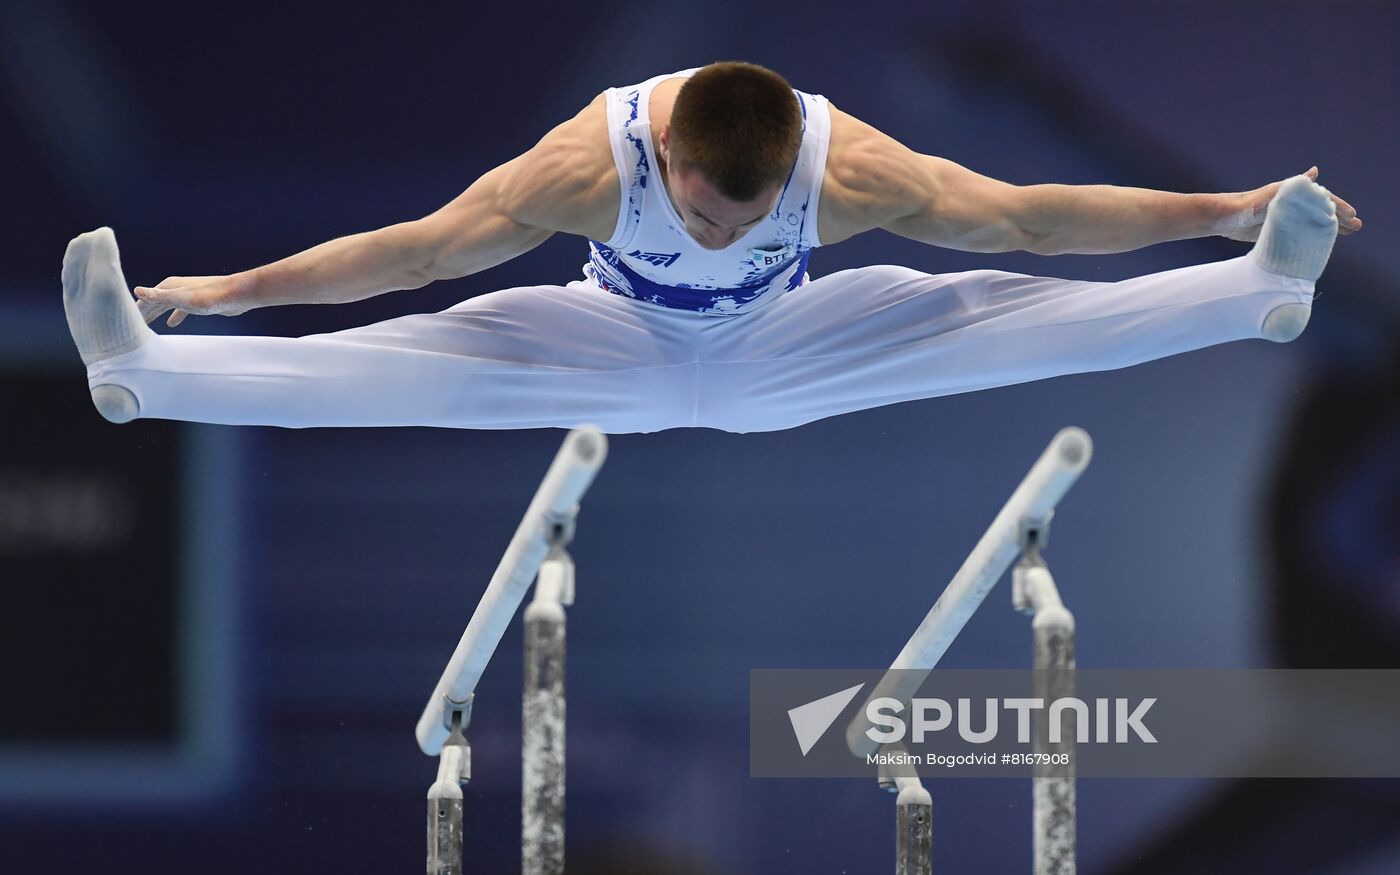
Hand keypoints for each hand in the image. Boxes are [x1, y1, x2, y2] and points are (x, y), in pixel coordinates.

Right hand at [133, 273, 254, 327]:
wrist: (236, 296)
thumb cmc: (210, 296)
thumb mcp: (181, 298)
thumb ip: (159, 296)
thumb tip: (137, 290)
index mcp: (169, 286)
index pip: (146, 298)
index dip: (135, 309)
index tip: (124, 321)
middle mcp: (176, 289)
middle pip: (155, 302)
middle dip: (143, 313)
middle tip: (131, 327)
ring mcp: (187, 295)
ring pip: (166, 306)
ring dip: (156, 315)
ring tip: (146, 325)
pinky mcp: (198, 303)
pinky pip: (180, 311)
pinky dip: (174, 316)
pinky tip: (171, 324)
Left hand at [1222, 167, 1362, 242]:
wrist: (1221, 218)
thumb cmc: (1243, 206)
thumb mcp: (1270, 196)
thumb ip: (1292, 188)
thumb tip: (1315, 171)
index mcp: (1291, 195)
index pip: (1321, 200)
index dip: (1337, 207)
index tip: (1352, 216)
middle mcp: (1290, 205)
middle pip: (1319, 211)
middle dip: (1339, 218)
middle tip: (1358, 226)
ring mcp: (1284, 218)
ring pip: (1312, 223)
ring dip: (1329, 228)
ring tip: (1348, 233)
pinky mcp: (1275, 230)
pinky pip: (1300, 233)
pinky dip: (1312, 237)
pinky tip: (1320, 243)